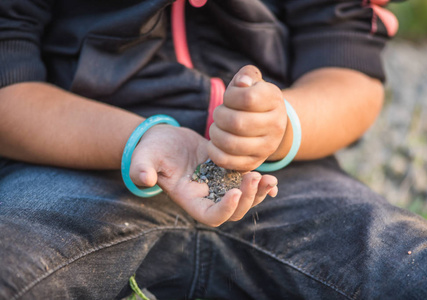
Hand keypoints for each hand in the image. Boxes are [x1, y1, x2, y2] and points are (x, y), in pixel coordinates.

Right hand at [128, 124, 277, 226]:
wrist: (164, 139)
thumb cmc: (152, 149)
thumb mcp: (144, 157)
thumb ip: (141, 168)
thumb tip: (143, 178)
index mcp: (189, 199)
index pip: (211, 216)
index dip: (225, 210)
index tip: (235, 191)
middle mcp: (207, 197)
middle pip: (233, 212)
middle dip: (248, 199)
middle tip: (255, 177)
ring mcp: (218, 186)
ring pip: (244, 200)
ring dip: (258, 193)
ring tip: (269, 179)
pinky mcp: (226, 173)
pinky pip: (246, 184)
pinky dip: (260, 185)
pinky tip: (271, 178)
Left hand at [208, 65, 286, 170]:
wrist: (270, 124)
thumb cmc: (254, 99)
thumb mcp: (253, 82)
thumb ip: (247, 75)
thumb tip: (242, 82)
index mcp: (275, 100)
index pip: (247, 98)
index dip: (230, 97)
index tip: (228, 98)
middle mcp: (276, 125)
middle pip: (236, 123)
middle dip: (219, 116)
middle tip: (219, 115)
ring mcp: (267, 147)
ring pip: (231, 143)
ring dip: (215, 134)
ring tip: (216, 129)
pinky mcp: (255, 162)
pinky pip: (228, 161)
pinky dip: (215, 152)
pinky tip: (214, 144)